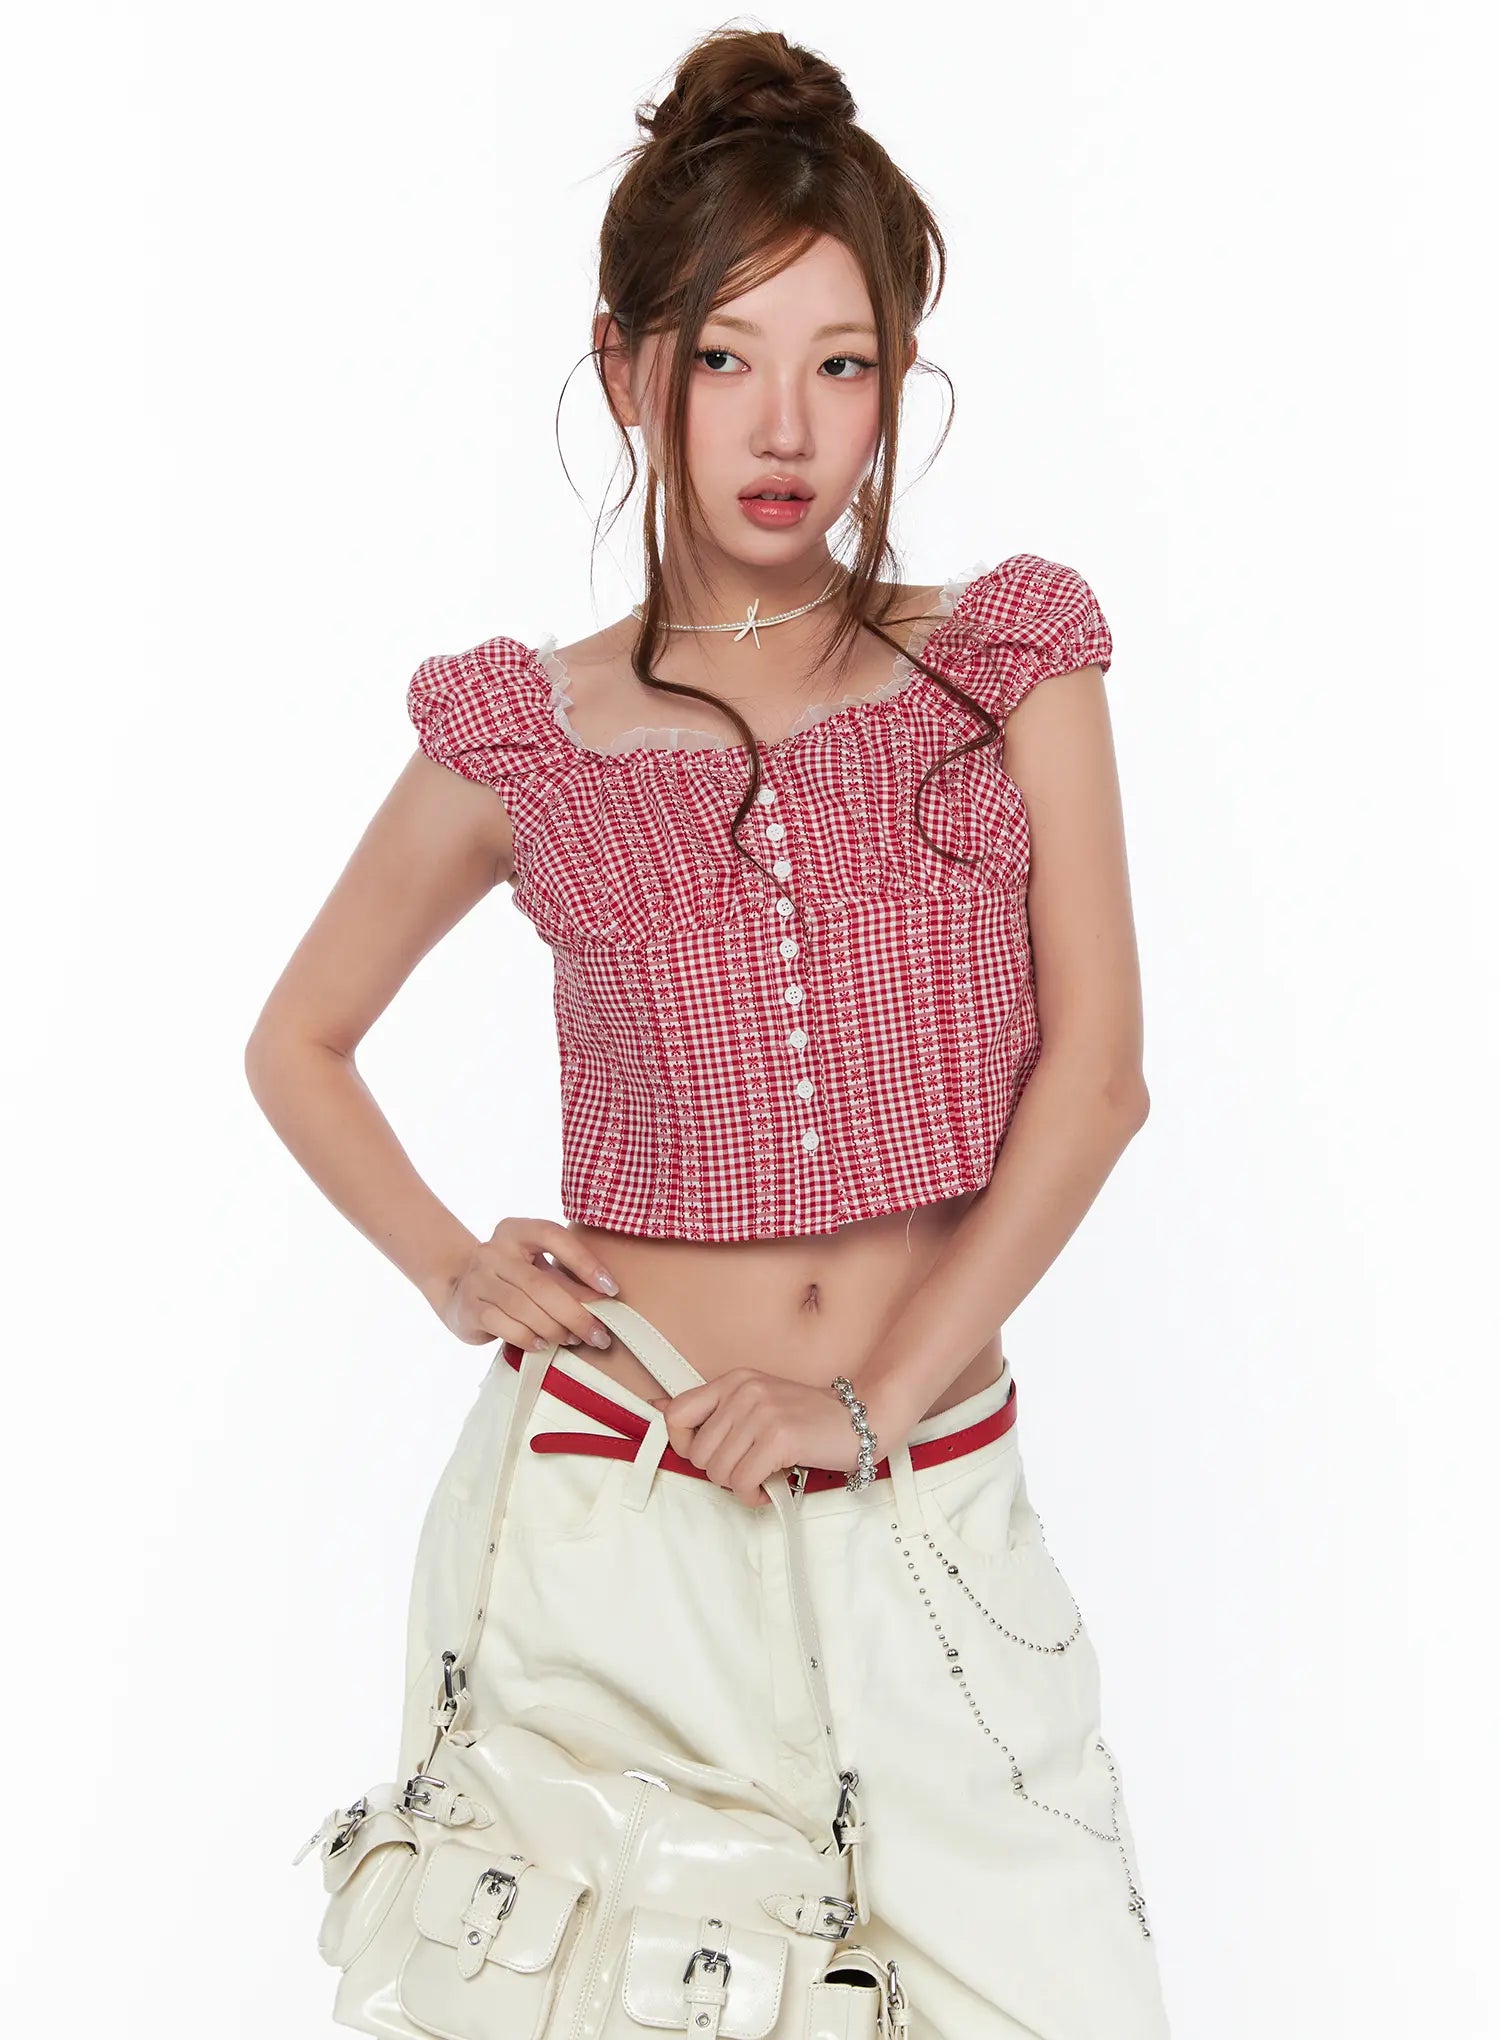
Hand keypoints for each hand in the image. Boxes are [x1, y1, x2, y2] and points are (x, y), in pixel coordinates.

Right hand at [433, 1216, 619, 1351]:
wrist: (457, 1290)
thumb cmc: (510, 1280)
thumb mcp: (537, 1271)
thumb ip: (566, 1282)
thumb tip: (603, 1303)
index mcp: (515, 1231)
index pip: (553, 1236)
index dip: (584, 1261)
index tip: (611, 1288)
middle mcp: (493, 1250)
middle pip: (541, 1284)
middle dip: (576, 1313)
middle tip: (599, 1334)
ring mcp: (477, 1278)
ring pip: (524, 1307)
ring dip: (555, 1328)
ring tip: (573, 1339)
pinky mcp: (469, 1307)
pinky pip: (504, 1325)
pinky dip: (529, 1338)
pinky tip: (544, 1344)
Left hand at [645, 1367, 871, 1509]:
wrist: (862, 1418)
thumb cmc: (807, 1418)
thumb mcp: (755, 1402)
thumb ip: (710, 1408)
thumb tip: (656, 1408)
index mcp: (733, 1380)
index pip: (676, 1413)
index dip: (682, 1444)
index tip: (708, 1454)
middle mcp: (743, 1391)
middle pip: (697, 1454)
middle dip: (720, 1471)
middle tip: (749, 1467)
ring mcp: (761, 1412)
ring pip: (718, 1472)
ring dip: (739, 1485)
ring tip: (763, 1476)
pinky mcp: (779, 1437)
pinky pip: (742, 1482)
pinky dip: (754, 1495)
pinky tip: (772, 1486)